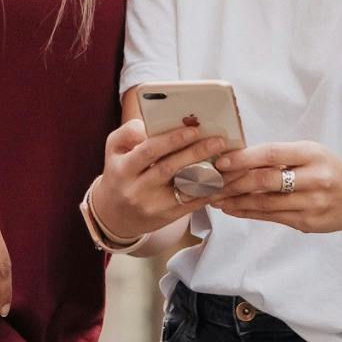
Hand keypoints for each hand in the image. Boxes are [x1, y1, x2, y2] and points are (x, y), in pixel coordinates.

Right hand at [92, 119, 227, 238]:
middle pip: (169, 169)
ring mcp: (153, 206)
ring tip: (227, 160)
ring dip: (208, 174)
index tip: (194, 129)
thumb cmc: (119, 175)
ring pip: (184, 189)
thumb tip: (149, 124)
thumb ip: (128, 133)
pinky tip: (223, 179)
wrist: (115, 216)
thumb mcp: (114, 150)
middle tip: (218, 140)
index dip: (172, 140)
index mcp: (123, 169)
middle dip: (196, 153)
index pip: (149, 151)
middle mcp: (137, 189)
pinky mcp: (167, 217)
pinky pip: (192, 203)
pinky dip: (208, 190)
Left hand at [209, 141, 341, 235]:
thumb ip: (281, 156)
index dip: (244, 158)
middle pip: (266, 181)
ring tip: (215, 197)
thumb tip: (238, 157)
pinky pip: (271, 217)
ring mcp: (311, 204)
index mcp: (313, 154)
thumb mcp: (311, 153)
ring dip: (235, 201)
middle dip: (234, 182)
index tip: (221, 161)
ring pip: (265, 204)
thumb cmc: (329, 169)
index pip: (273, 154)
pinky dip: (248, 212)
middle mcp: (314, 179)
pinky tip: (232, 208)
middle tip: (211, 181)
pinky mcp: (306, 223)